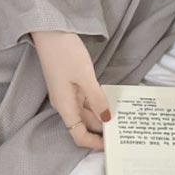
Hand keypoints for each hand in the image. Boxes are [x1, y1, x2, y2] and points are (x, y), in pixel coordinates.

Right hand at [31, 30, 111, 149]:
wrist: (50, 30)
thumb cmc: (65, 53)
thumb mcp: (85, 76)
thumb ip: (97, 99)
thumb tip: (106, 119)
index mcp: (65, 106)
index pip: (78, 135)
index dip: (94, 143)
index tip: (113, 144)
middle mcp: (65, 103)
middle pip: (84, 124)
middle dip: (102, 129)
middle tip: (125, 130)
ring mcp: (67, 92)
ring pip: (86, 111)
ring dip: (101, 115)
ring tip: (121, 116)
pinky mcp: (70, 83)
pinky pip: (85, 99)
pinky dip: (98, 102)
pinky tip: (110, 100)